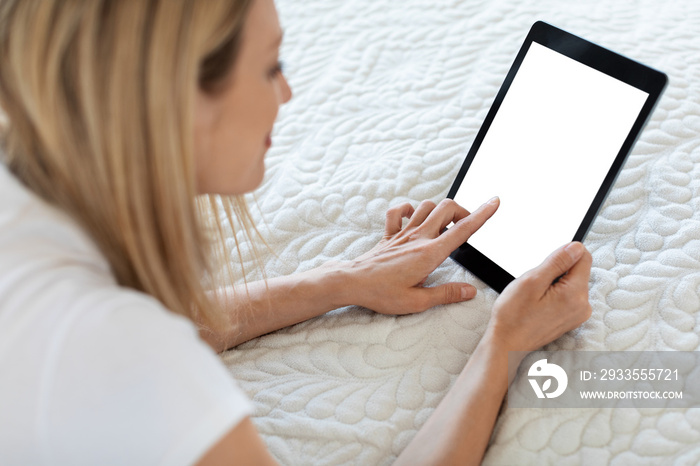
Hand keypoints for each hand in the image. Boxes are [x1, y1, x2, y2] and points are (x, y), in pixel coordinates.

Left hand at [344, 197, 499, 314]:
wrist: (352, 282)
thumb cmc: (382, 293)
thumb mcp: (417, 301)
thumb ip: (446, 294)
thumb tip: (470, 291)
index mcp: (429, 253)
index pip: (462, 230)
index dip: (482, 215)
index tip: (494, 203)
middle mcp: (418, 238)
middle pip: (446, 208)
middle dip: (463, 210)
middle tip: (467, 224)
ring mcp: (402, 233)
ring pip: (426, 206)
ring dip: (439, 210)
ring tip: (444, 225)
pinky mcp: (389, 234)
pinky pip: (398, 212)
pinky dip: (407, 209)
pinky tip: (412, 218)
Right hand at [486, 242, 592, 354]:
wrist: (507, 344)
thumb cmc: (513, 316)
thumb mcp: (532, 281)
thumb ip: (557, 261)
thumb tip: (576, 247)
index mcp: (575, 294)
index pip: (583, 257)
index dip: (564, 254)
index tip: (546, 263)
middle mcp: (583, 305)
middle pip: (578, 270)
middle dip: (557, 270)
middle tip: (536, 283)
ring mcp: (578, 314)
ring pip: (572, 282)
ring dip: (554, 282)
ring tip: (535, 296)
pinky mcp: (572, 318)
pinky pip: (568, 295)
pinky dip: (555, 293)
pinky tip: (539, 303)